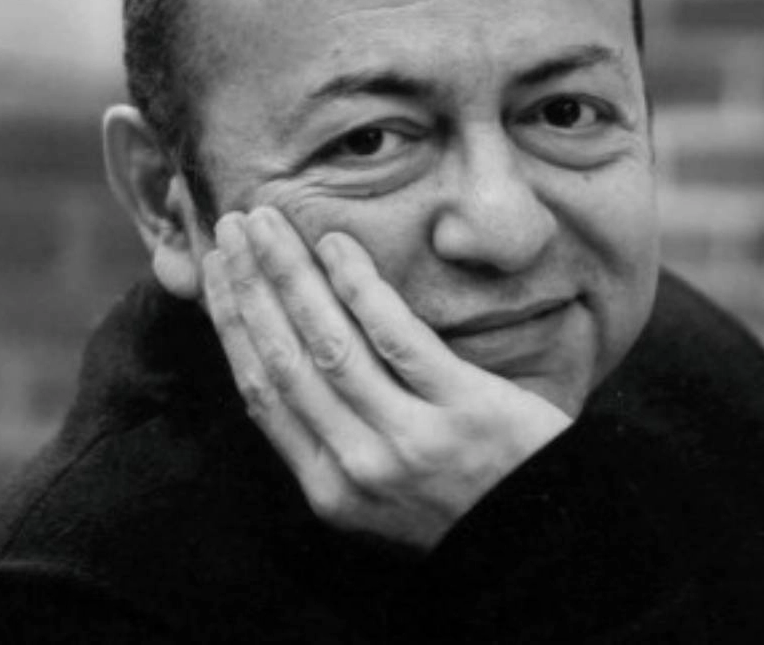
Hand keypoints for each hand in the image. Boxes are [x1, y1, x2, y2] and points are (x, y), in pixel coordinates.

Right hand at [201, 207, 572, 550]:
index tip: (216, 272)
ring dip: (290, 276)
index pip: (261, 393)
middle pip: (283, 361)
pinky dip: (361, 290)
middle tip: (233, 227)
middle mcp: (357, 467)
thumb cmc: (465, 505)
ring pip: (330, 344)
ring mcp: (408, 440)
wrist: (546, 539)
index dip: (232, 325)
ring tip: (270, 223)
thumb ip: (338, 443)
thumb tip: (290, 363)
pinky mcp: (462, 410)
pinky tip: (337, 248)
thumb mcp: (383, 496)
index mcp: (329, 489)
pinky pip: (398, 339)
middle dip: (250, 288)